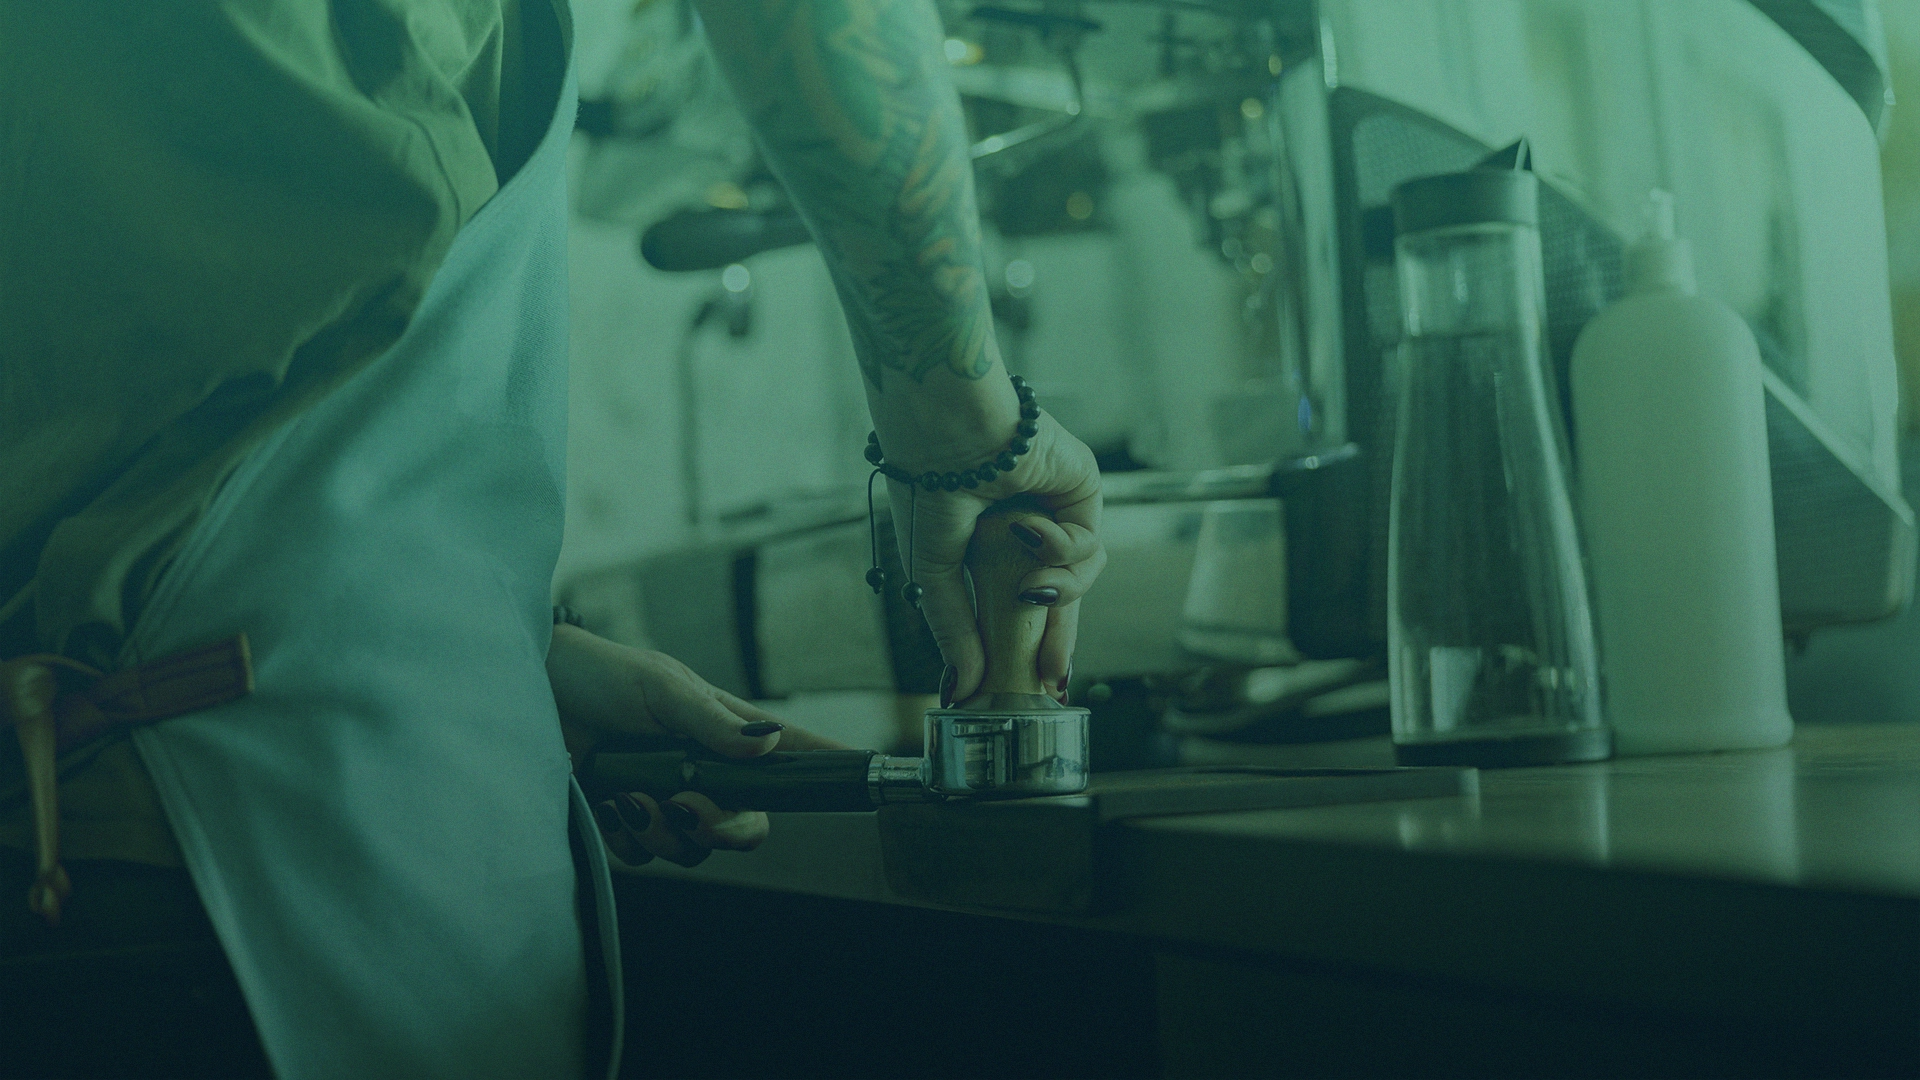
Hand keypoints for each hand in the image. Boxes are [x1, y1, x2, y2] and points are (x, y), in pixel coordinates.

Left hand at [546, 624, 846, 866]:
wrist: (530, 697)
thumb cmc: (601, 675)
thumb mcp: (661, 688)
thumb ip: (713, 722)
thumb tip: (769, 743)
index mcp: (725, 733)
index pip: (790, 754)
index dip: (827, 768)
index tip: (860, 775)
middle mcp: (705, 772)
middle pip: (747, 825)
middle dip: (722, 827)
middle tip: (687, 807)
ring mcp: (666, 800)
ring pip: (692, 849)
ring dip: (661, 829)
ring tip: (627, 792)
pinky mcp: (626, 823)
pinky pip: (644, 856)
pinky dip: (625, 836)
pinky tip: (606, 801)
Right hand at [887, 411, 1104, 706]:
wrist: (949, 428)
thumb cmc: (926, 484)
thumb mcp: (933, 570)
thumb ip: (953, 627)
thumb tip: (960, 686)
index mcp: (986, 542)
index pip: (1015, 601)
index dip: (1023, 641)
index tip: (1026, 682)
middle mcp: (1024, 526)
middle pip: (1056, 595)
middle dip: (1057, 637)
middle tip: (1052, 675)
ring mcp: (1055, 507)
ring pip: (1079, 573)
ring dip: (1060, 591)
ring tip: (1030, 588)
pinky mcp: (1082, 487)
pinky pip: (1087, 542)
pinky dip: (1060, 546)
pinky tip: (1029, 529)